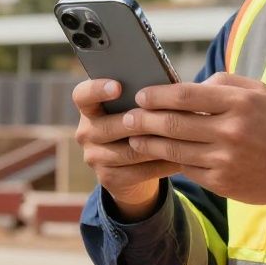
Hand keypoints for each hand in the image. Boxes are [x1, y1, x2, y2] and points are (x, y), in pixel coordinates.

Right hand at [72, 78, 180, 219]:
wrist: (134, 165)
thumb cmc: (141, 123)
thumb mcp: (138, 107)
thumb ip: (147, 96)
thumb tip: (174, 86)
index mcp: (89, 107)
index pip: (82, 95)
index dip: (97, 89)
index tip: (118, 86)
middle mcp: (86, 132)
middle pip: (109, 127)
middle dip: (140, 122)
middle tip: (166, 117)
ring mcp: (94, 157)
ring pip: (129, 151)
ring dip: (157, 145)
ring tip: (182, 139)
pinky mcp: (108, 178)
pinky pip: (139, 172)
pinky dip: (163, 165)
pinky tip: (182, 159)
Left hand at [124, 72, 265, 207]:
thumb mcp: (259, 92)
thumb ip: (223, 82)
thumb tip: (187, 86)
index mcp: (239, 103)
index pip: (186, 95)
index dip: (157, 95)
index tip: (141, 95)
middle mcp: (231, 130)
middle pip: (173, 123)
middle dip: (144, 119)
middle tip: (127, 117)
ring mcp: (225, 159)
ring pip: (173, 149)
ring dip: (148, 143)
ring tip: (133, 136)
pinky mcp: (222, 182)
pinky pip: (186, 168)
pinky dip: (169, 161)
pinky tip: (157, 155)